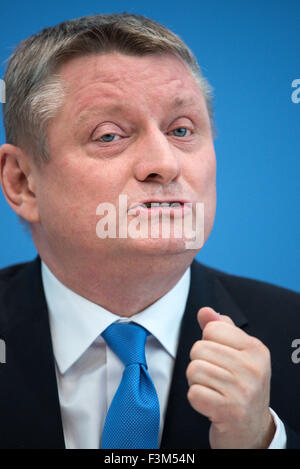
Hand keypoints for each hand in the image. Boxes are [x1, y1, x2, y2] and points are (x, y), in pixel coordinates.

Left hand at [186, 307, 275, 448]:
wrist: (251, 430)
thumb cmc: (241, 387)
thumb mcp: (238, 354)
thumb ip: (221, 330)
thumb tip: (205, 311)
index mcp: (256, 349)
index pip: (212, 329)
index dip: (208, 342)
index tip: (219, 358)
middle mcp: (253, 368)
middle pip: (199, 349)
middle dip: (199, 363)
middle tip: (214, 377)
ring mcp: (242, 390)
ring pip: (194, 369)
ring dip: (196, 382)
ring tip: (212, 389)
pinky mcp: (229, 411)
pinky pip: (193, 393)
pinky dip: (196, 398)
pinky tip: (210, 403)